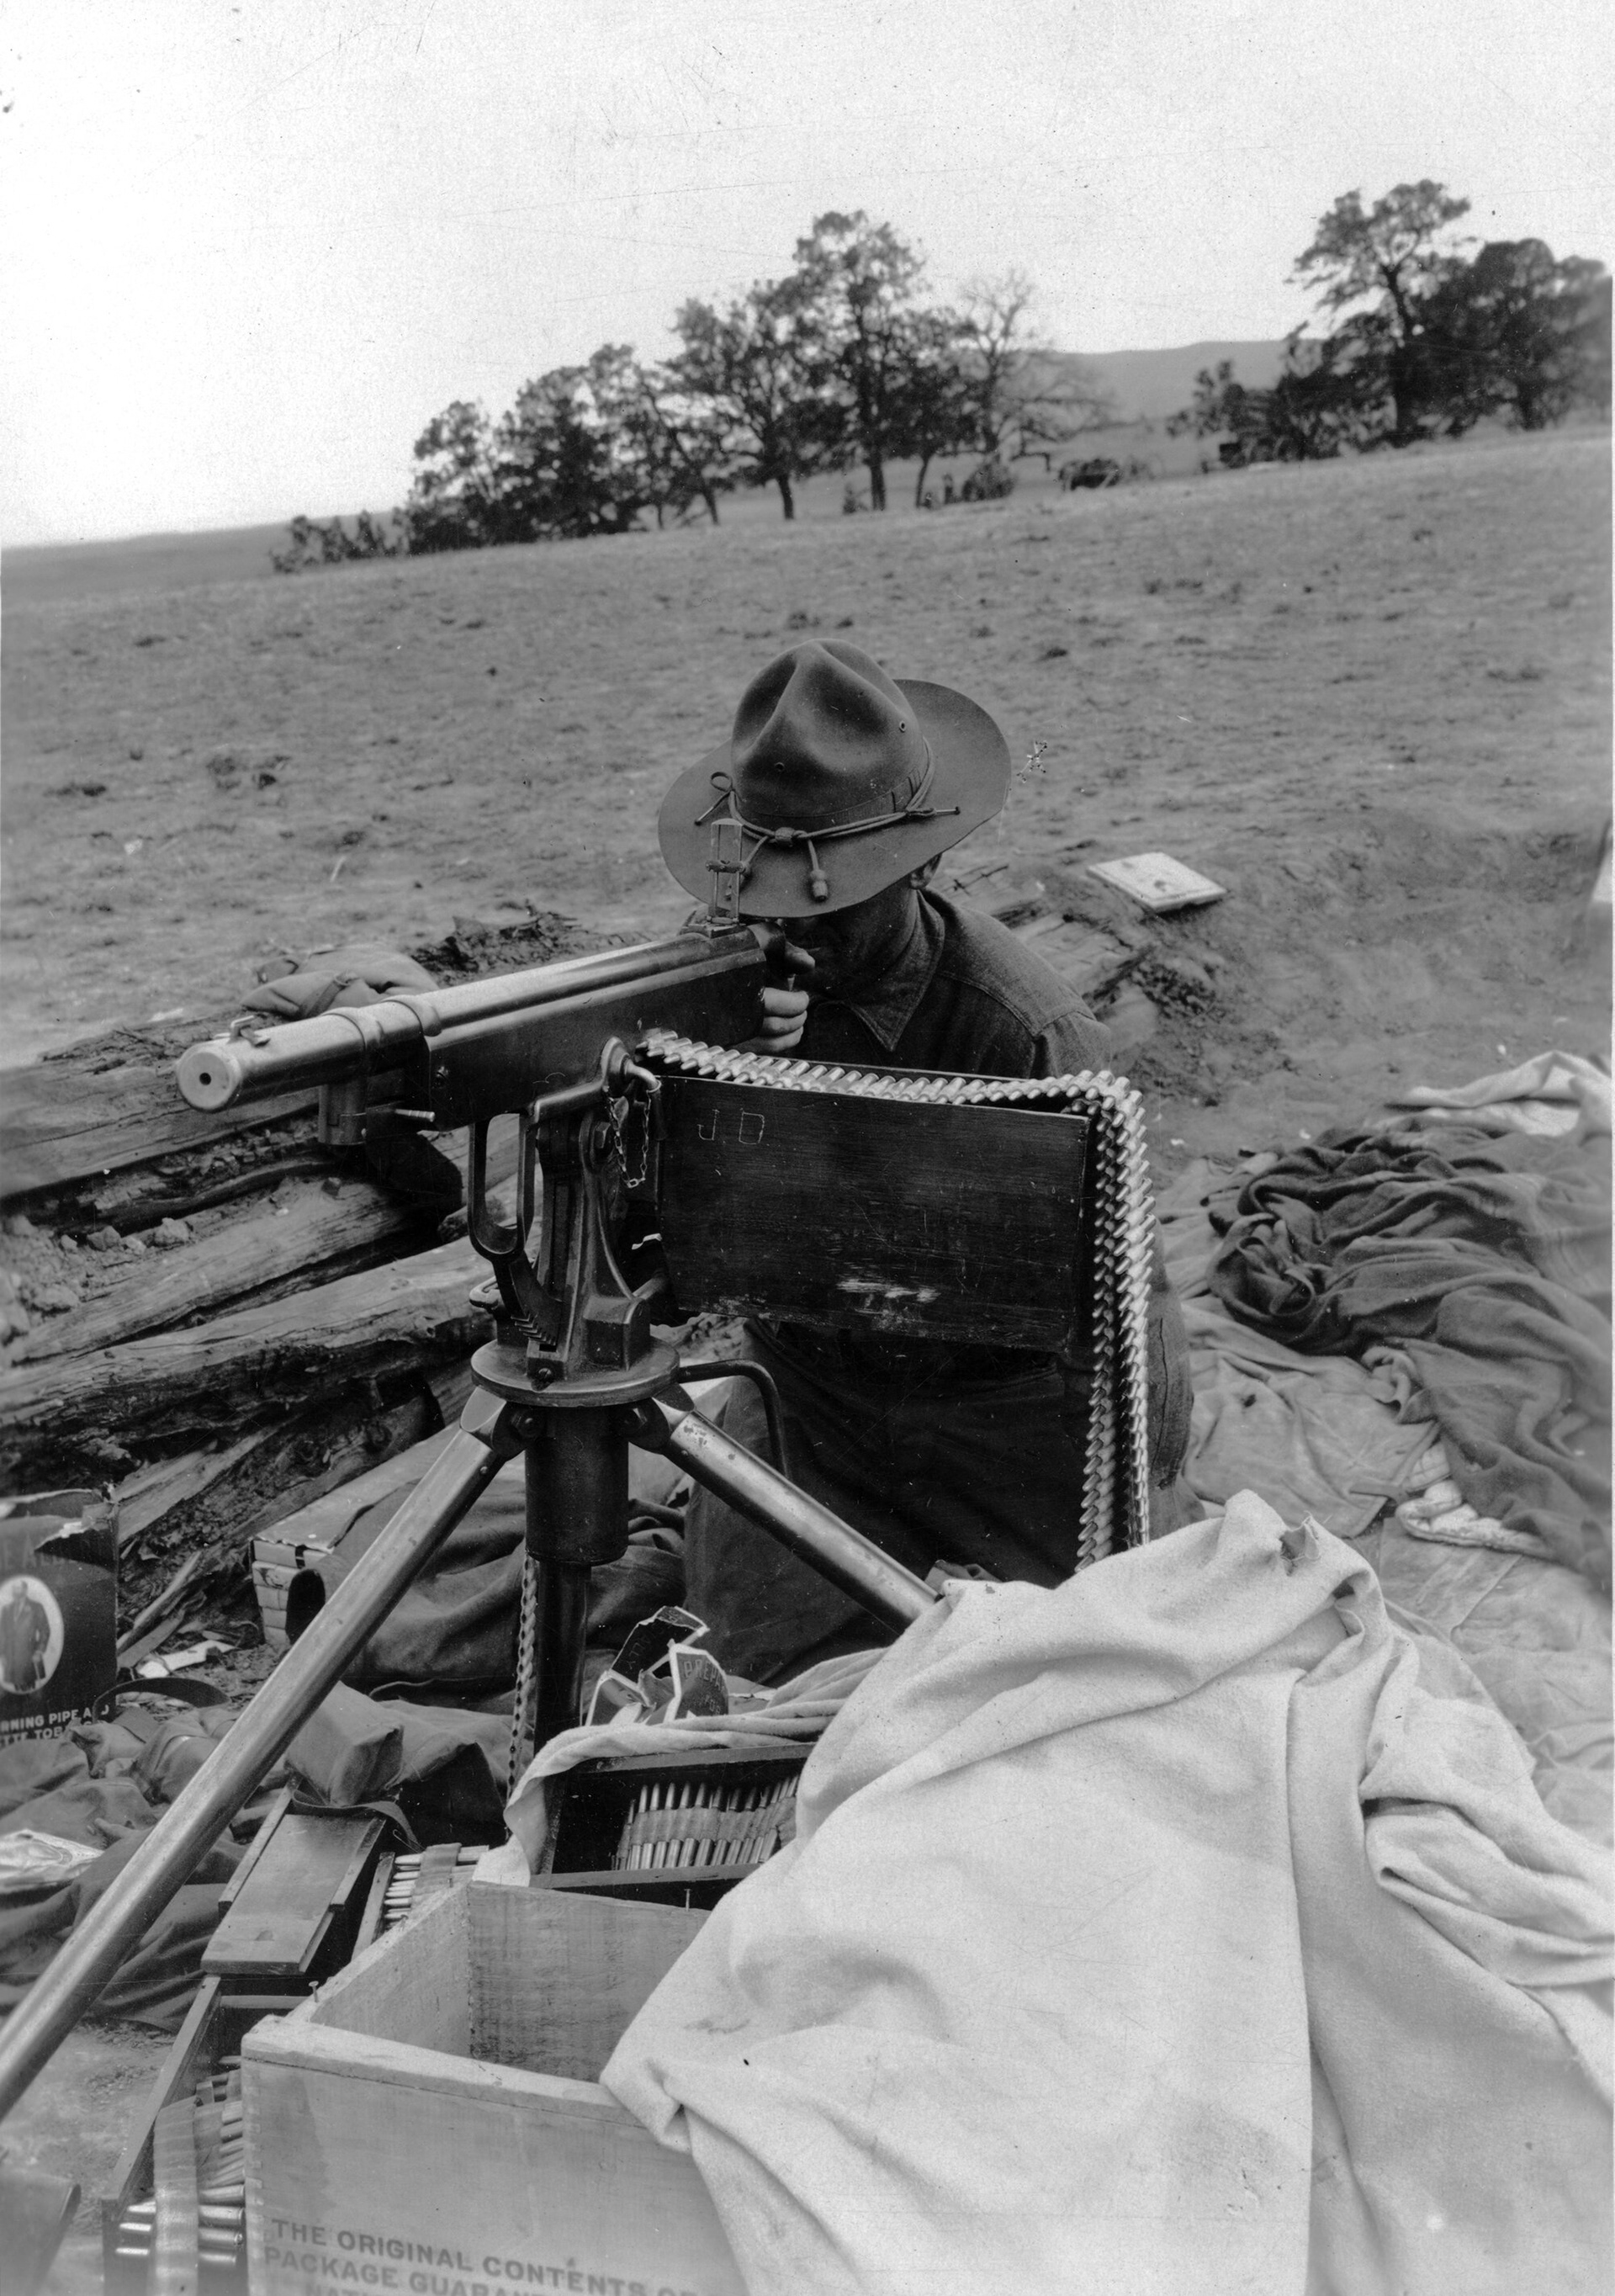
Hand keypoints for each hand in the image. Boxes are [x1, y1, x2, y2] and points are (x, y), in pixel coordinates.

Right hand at [740, 938, 813, 1053]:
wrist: (707, 969)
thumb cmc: (741, 957)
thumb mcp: (760, 946)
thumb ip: (787, 953)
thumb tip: (809, 964)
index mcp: (736, 988)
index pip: (772, 1004)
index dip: (795, 1003)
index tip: (802, 997)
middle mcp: (730, 1014)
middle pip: (774, 1026)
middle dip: (796, 1018)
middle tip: (802, 1007)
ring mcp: (730, 1033)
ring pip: (769, 1044)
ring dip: (792, 1034)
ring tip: (798, 1021)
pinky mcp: (731, 1045)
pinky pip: (761, 1053)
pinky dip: (780, 1044)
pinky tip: (787, 1032)